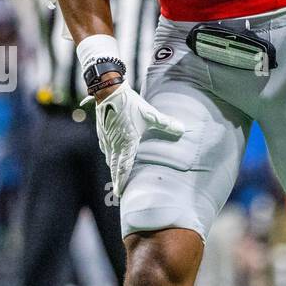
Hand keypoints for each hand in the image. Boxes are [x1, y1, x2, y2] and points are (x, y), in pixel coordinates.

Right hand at [85, 82, 184, 198]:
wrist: (109, 92)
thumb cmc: (130, 104)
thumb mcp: (150, 114)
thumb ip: (166, 123)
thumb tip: (182, 129)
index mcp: (126, 142)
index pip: (123, 167)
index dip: (122, 181)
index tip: (119, 193)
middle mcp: (115, 144)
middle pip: (114, 166)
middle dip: (116, 179)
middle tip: (118, 190)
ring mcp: (107, 139)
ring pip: (109, 158)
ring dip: (113, 167)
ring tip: (117, 175)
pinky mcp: (102, 133)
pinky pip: (106, 148)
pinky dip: (110, 155)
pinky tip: (112, 154)